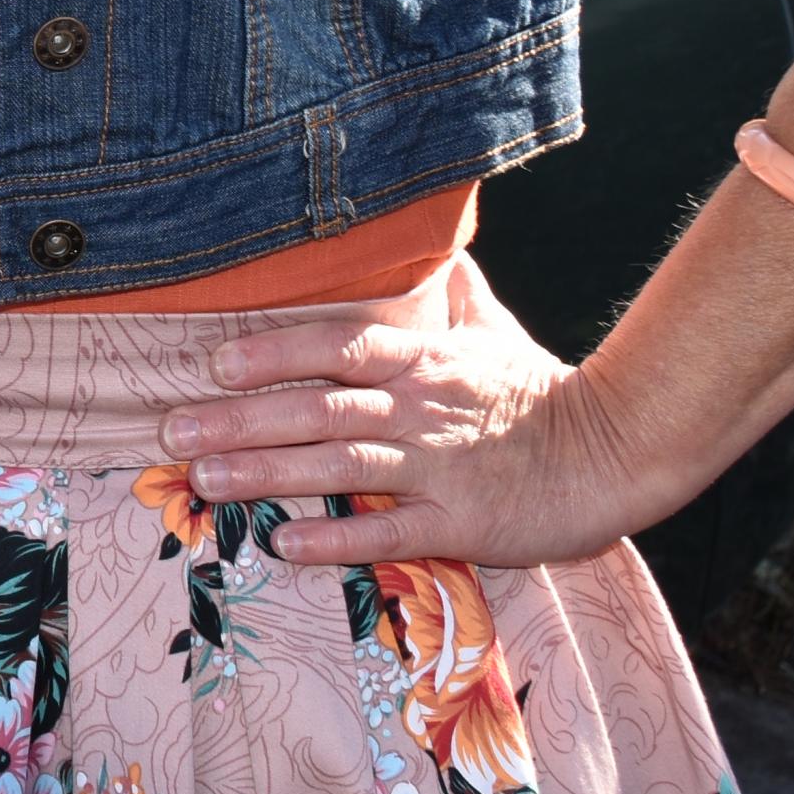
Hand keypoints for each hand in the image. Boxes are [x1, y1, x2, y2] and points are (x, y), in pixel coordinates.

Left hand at [157, 261, 659, 569]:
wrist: (620, 451)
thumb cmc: (547, 393)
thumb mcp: (496, 332)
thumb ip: (454, 296)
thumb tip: (439, 249)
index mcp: (424, 361)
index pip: (337, 344)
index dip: (273, 352)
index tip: (213, 363)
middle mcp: (419, 409)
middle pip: (317, 407)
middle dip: (239, 419)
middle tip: (172, 432)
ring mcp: (438, 468)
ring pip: (338, 466)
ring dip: (265, 473)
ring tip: (204, 481)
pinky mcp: (461, 523)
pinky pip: (388, 531)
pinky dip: (336, 538)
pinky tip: (286, 543)